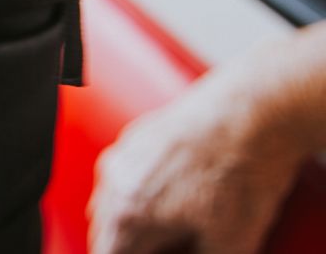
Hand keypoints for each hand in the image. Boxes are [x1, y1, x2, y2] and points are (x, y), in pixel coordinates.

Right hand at [87, 62, 305, 253]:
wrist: (252, 114)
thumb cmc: (242, 171)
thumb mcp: (230, 245)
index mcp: (128, 214)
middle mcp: (114, 180)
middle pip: (103, 231)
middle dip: (126, 245)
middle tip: (162, 247)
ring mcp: (122, 153)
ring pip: (108, 201)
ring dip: (128, 219)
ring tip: (167, 227)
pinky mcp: (135, 134)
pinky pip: (122, 173)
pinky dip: (136, 191)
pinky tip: (172, 195)